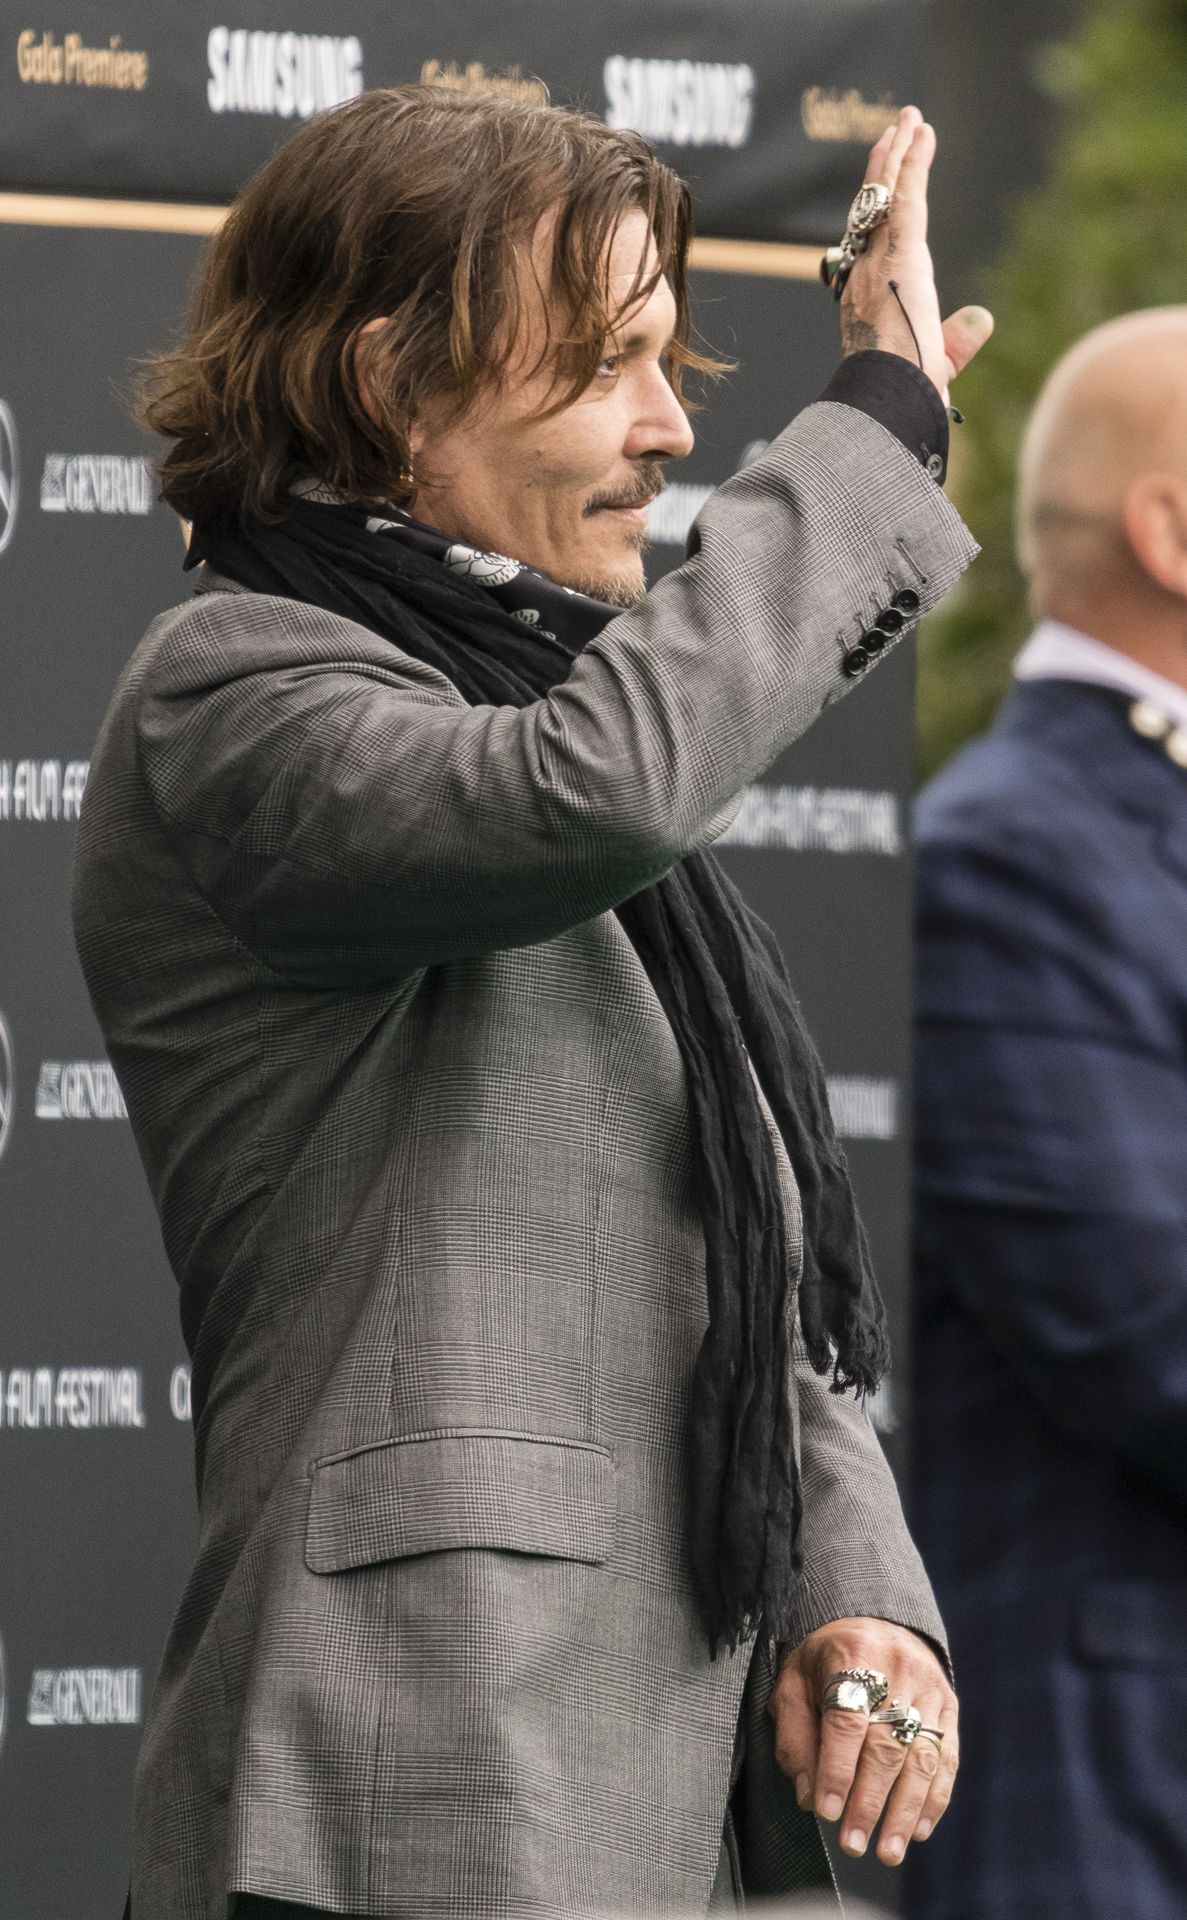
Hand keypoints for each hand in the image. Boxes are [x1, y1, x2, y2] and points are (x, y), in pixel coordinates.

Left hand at [768, 1615, 958, 1865]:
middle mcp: (897, 1667)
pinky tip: (918, 1830)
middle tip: (853, 1844)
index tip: (826, 1813)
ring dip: (905, 1811)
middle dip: (869, 1801)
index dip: (836, 1770)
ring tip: (888, 1852)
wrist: (872, 1620)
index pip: (845, 1721)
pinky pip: (947, 1758)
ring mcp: (929, 1686)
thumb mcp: (794, 1682)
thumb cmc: (825, 1660)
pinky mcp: (949, 1704)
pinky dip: (934, 1799)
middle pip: (886, 1744)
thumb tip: (807, 1795)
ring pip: (921, 1756)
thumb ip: (794, 1735)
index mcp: (851, 1654)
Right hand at [840, 106, 992, 404]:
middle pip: (870, 210)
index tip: (884, 186)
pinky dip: (912, 160)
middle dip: (882, 169)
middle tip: (893, 134)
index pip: (870, 244)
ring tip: (909, 119)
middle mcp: (863, 274)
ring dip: (897, 152)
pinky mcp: (901, 251)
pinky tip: (919, 132)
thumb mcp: (935, 364)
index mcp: (865, 300)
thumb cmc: (903, 394)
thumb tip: (981, 320)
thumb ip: (955, 341)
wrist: (888, 398)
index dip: (876, 212)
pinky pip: (904, 196)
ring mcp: (877, 260)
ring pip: (883, 194)